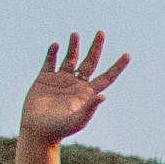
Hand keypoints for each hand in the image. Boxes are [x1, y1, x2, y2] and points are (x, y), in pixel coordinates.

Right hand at [21, 32, 128, 147]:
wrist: (37, 130)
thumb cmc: (59, 129)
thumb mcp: (77, 121)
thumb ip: (90, 109)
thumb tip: (103, 97)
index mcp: (87, 93)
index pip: (107, 77)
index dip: (117, 67)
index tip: (128, 55)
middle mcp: (76, 84)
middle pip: (90, 62)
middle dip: (96, 47)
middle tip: (101, 33)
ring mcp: (60, 79)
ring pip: (70, 58)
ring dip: (74, 46)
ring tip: (75, 34)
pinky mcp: (44, 78)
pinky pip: (50, 61)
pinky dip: (53, 52)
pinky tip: (56, 45)